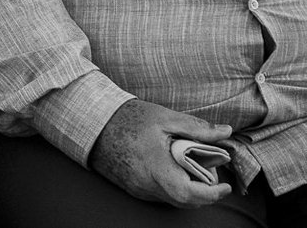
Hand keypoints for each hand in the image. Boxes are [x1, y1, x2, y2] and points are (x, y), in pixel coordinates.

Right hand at [89, 99, 232, 207]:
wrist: (93, 123)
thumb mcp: (165, 118)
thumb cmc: (128, 118)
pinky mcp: (132, 188)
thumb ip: (197, 128)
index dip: (212, 194)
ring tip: (190, 168)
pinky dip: (172, 187)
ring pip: (172, 200)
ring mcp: (138, 188)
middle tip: (209, 173)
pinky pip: (159, 195)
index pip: (190, 194)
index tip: (226, 186)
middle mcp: (146, 184)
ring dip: (188, 190)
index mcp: (156, 167)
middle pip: (185, 201)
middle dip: (204, 193)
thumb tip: (225, 132)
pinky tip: (171, 169)